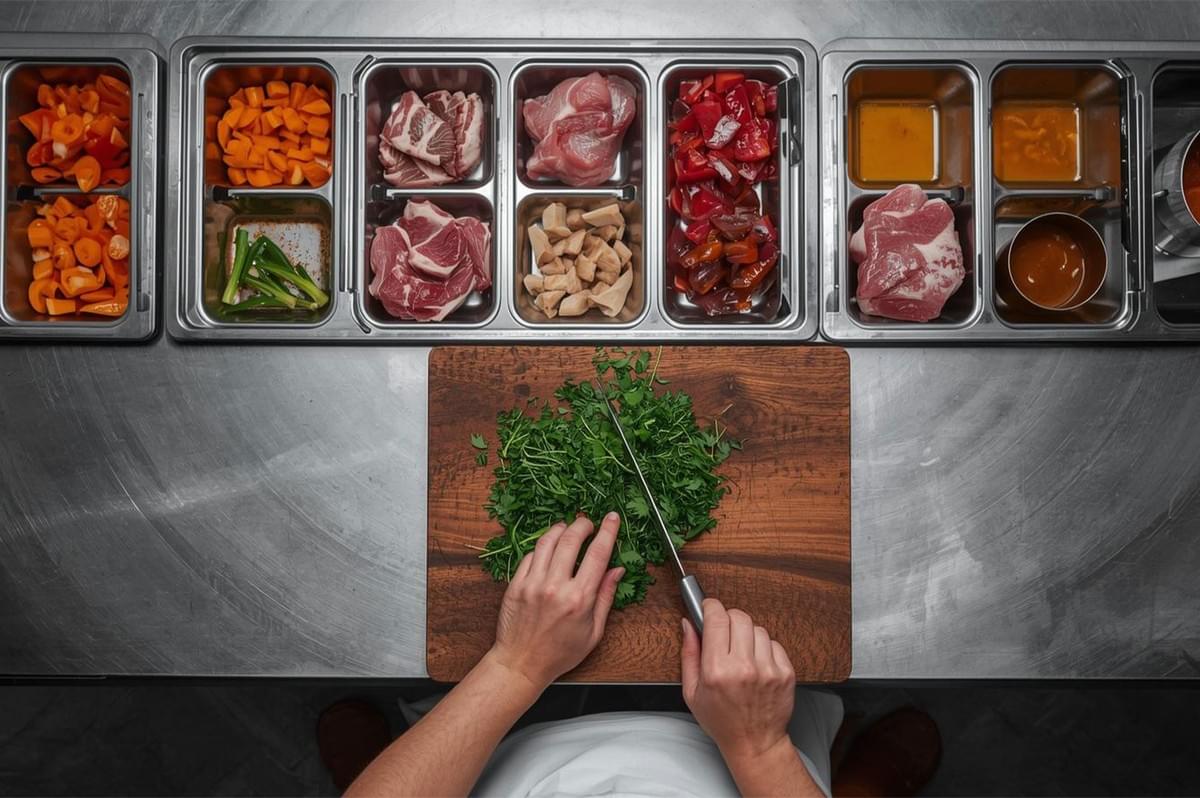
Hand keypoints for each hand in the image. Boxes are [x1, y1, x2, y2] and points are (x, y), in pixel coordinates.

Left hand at [487, 512, 624, 690]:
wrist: (522, 664)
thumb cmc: (560, 653)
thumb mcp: (594, 631)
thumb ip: (605, 597)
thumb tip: (617, 570)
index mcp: (579, 598)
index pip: (598, 553)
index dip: (608, 531)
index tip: (612, 518)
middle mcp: (556, 587)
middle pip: (571, 539)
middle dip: (583, 524)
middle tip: (588, 523)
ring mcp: (533, 583)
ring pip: (548, 541)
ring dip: (561, 529)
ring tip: (568, 529)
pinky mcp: (516, 584)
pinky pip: (530, 555)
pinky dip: (542, 547)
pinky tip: (549, 548)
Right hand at [680, 599, 795, 765]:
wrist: (755, 743)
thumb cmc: (721, 720)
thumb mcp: (692, 692)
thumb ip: (689, 654)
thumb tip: (688, 624)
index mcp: (717, 671)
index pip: (717, 618)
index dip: (711, 607)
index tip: (709, 607)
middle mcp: (744, 667)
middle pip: (739, 617)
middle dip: (728, 619)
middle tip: (724, 632)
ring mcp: (768, 669)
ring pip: (757, 628)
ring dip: (747, 635)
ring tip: (741, 653)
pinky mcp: (785, 673)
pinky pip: (774, 643)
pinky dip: (764, 648)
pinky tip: (756, 663)